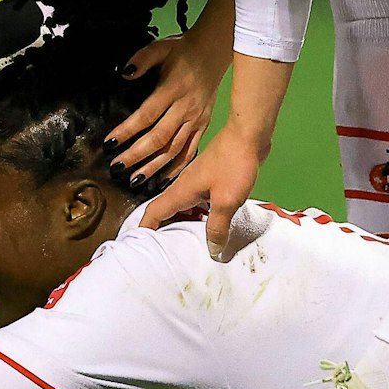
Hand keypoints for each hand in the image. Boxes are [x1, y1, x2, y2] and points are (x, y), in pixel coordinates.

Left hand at [106, 31, 231, 181]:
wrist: (215, 51)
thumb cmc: (184, 50)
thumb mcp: (161, 47)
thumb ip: (142, 59)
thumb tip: (125, 74)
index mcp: (172, 89)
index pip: (146, 115)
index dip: (127, 131)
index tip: (110, 143)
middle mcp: (185, 108)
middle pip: (159, 138)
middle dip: (136, 155)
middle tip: (117, 166)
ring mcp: (196, 119)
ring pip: (174, 149)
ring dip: (155, 167)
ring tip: (136, 179)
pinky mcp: (204, 125)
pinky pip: (191, 151)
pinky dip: (178, 167)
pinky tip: (164, 179)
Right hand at [139, 122, 268, 261]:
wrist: (248, 135)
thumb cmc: (234, 164)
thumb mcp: (226, 201)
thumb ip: (217, 227)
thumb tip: (213, 252)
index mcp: (181, 191)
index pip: (154, 212)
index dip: (144, 229)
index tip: (139, 247)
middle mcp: (184, 186)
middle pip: (166, 212)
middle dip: (161, 231)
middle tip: (164, 252)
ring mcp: (198, 182)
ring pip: (183, 208)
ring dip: (182, 223)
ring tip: (186, 243)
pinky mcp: (211, 181)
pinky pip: (198, 203)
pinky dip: (198, 216)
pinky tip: (209, 224)